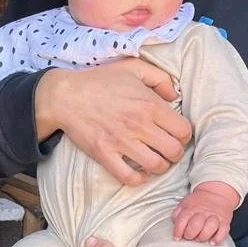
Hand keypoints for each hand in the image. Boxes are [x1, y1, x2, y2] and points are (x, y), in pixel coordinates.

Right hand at [38, 58, 190, 186]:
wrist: (64, 96)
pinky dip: (138, 179)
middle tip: (166, 149)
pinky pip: (129, 178)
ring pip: (156, 166)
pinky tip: (138, 172)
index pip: (183, 130)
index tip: (175, 134)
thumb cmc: (99, 81)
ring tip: (154, 160)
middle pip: (174, 151)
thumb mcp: (132, 67)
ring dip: (159, 166)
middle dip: (174, 152)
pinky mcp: (104, 154)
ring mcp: (121, 141)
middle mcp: (139, 124)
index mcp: (149, 104)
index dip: (183, 135)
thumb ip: (159, 77)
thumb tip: (175, 97)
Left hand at [172, 181, 239, 242]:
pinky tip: (212, 242)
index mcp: (191, 209)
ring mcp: (214, 217)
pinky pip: (223, 232)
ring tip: (200, 238)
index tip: (177, 237)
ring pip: (209, 228)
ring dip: (203, 236)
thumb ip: (177, 213)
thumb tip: (174, 222)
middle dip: (190, 234)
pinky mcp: (224, 221)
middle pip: (195, 225)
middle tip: (189, 236)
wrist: (216, 193)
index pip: (182, 220)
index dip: (178, 231)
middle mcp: (203, 212)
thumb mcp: (185, 203)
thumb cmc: (199, 202)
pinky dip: (217, 238)